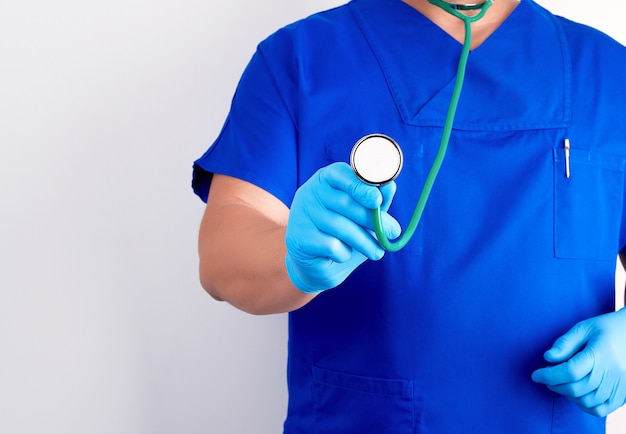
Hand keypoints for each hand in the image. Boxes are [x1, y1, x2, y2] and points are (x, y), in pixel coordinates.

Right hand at [285, 162, 399, 293]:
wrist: (316, 263)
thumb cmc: (343, 233)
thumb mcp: (362, 214)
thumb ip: (375, 201)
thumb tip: (390, 186)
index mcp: (325, 179)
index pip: (340, 174)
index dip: (360, 186)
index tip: (377, 200)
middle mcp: (310, 193)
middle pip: (344, 203)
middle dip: (372, 219)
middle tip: (393, 231)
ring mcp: (301, 215)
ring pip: (339, 226)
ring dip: (364, 241)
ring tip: (378, 252)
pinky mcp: (299, 238)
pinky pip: (330, 245)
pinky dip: (344, 253)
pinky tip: (344, 254)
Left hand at [532, 308, 625, 416]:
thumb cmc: (606, 328)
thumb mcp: (584, 328)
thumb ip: (565, 343)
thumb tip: (548, 358)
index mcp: (600, 353)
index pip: (570, 371)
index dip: (548, 375)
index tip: (535, 375)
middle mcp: (612, 372)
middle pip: (575, 388)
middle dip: (554, 385)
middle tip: (546, 377)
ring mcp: (620, 386)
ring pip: (586, 401)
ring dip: (568, 395)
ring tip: (561, 383)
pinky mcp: (623, 395)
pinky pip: (600, 410)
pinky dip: (584, 405)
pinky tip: (577, 394)